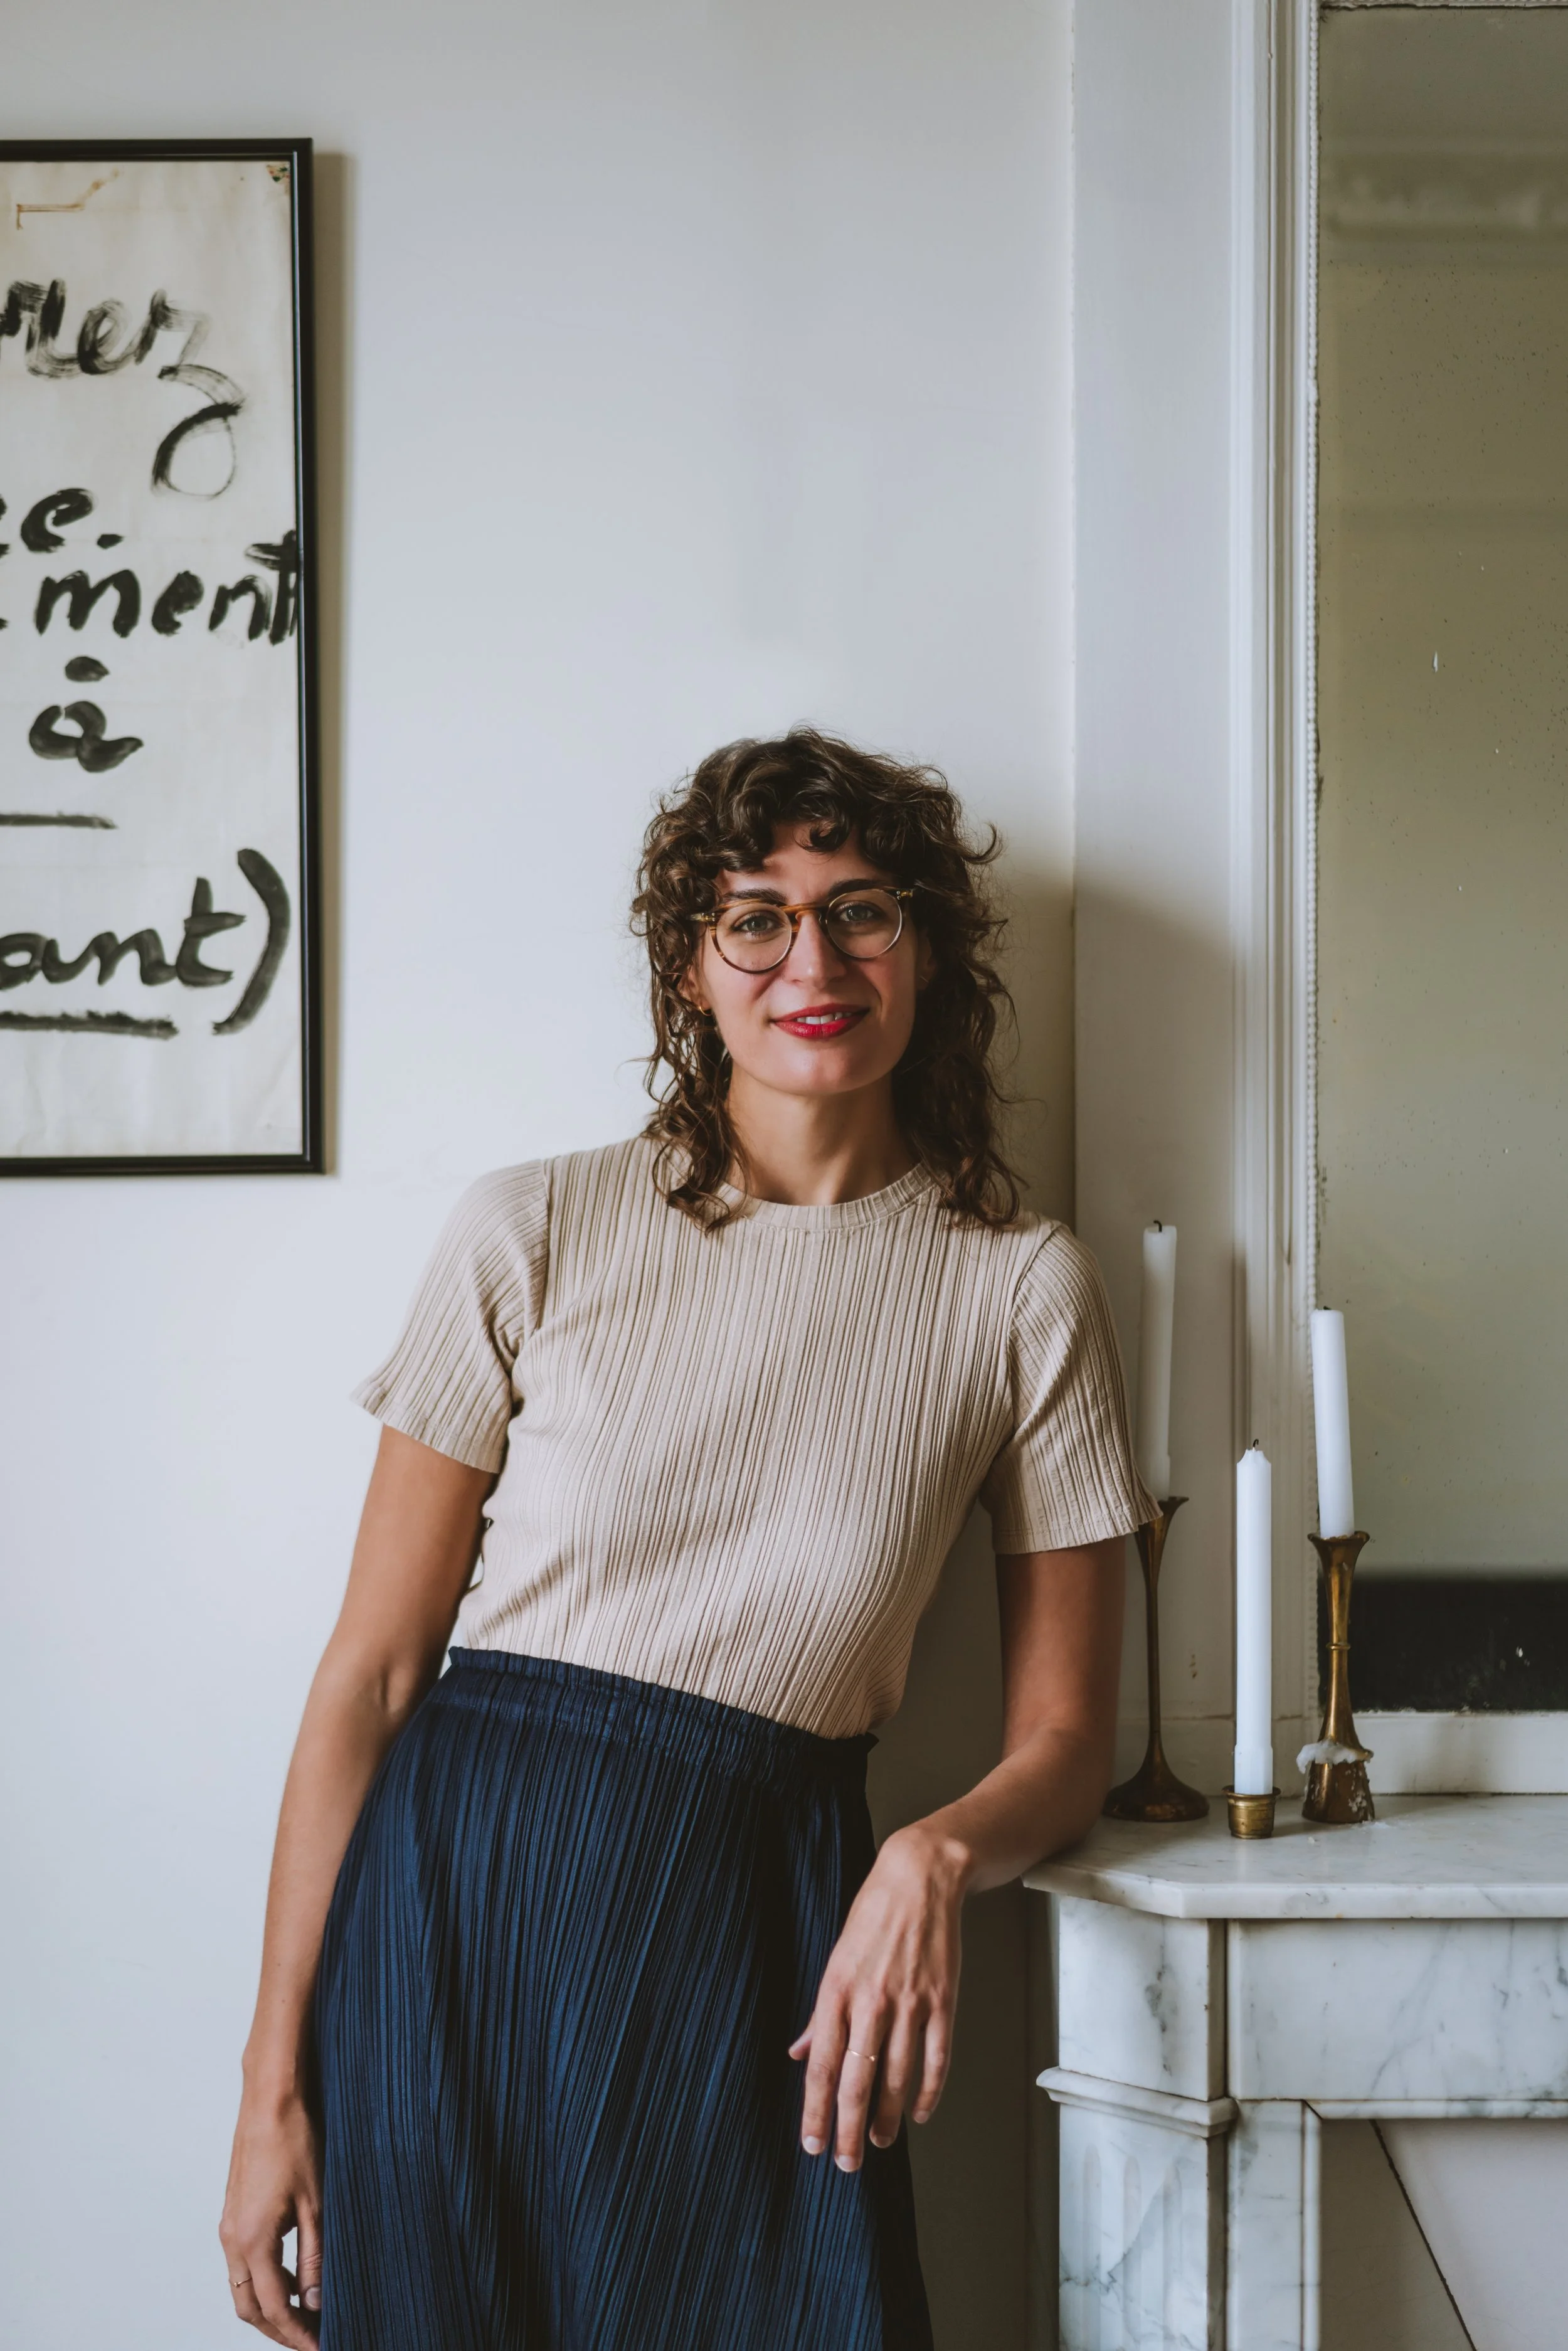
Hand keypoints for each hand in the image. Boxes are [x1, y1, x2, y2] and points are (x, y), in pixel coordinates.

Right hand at [219, 2085, 322, 2345]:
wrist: (270, 2097)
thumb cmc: (295, 2141)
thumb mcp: (316, 2203)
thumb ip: (315, 2257)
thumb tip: (315, 2302)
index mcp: (252, 2240)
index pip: (272, 2309)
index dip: (296, 2335)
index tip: (319, 2347)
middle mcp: (232, 2238)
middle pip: (248, 2307)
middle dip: (278, 2329)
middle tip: (310, 2338)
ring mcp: (229, 2225)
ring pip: (243, 2286)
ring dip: (270, 2305)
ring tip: (307, 2311)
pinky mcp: (233, 2211)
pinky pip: (244, 2261)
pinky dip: (265, 2278)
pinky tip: (294, 2275)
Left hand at [788, 1820, 967, 2171]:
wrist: (920, 1879)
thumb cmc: (873, 1918)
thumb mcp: (836, 1959)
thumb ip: (821, 2013)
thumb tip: (802, 2053)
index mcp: (837, 1990)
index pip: (823, 2065)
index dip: (817, 2110)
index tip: (813, 2143)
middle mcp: (871, 2000)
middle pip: (858, 2080)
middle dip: (850, 2129)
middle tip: (846, 2163)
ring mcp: (910, 2002)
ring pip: (896, 2077)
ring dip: (886, 2118)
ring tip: (879, 2143)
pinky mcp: (943, 2001)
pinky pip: (937, 2058)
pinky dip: (928, 2092)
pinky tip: (918, 2112)